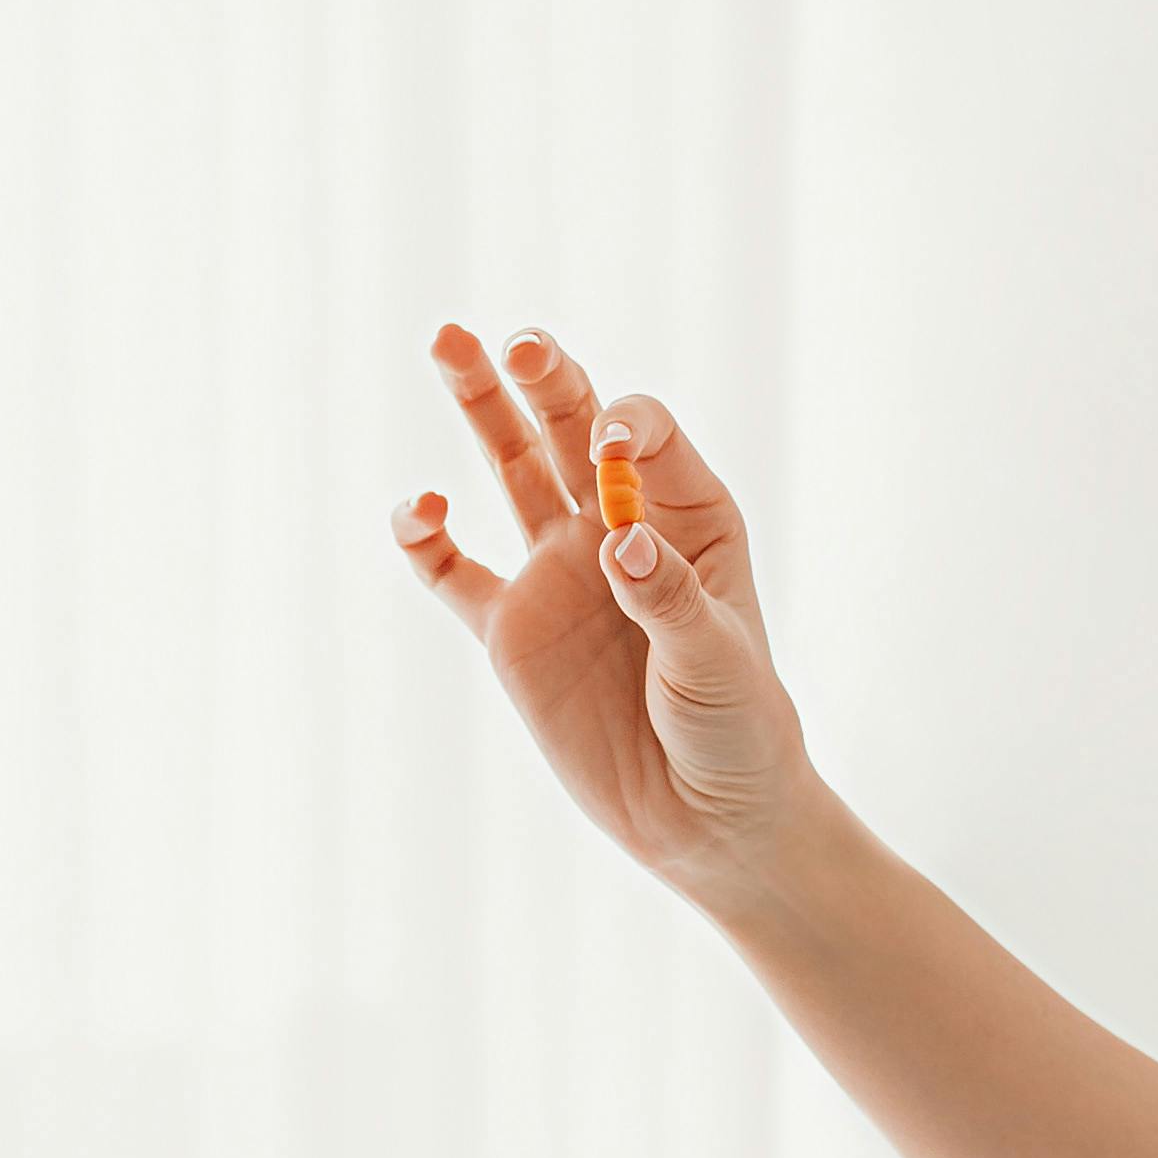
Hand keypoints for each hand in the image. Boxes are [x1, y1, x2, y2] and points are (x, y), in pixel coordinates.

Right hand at [391, 320, 811, 914]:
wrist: (704, 816)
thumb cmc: (738, 728)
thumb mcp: (719, 664)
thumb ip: (669, 600)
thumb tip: (620, 541)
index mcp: (689, 517)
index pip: (645, 438)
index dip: (623, 429)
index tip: (611, 451)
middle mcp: (618, 526)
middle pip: (571, 429)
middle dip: (546, 379)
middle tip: (517, 340)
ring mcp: (560, 572)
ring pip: (509, 470)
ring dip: (481, 407)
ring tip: (449, 340)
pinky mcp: (511, 629)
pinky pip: (454, 573)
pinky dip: (427, 539)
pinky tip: (418, 509)